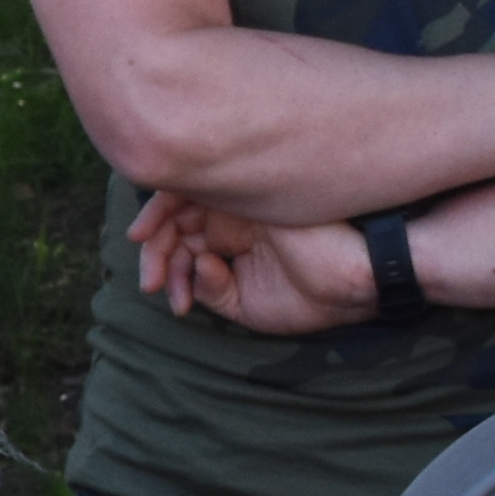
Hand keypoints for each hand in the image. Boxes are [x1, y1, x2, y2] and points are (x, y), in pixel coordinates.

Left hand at [128, 190, 369, 334]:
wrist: (351, 280)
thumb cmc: (311, 296)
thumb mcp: (247, 306)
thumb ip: (211, 289)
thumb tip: (188, 268)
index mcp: (236, 241)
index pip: (186, 246)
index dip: (170, 272)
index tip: (174, 303)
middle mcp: (232, 218)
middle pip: (174, 226)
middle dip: (157, 259)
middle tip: (152, 286)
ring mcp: (234, 202)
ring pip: (175, 208)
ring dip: (154, 243)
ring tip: (153, 277)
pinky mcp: (237, 190)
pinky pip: (185, 190)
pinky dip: (157, 210)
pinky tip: (144, 238)